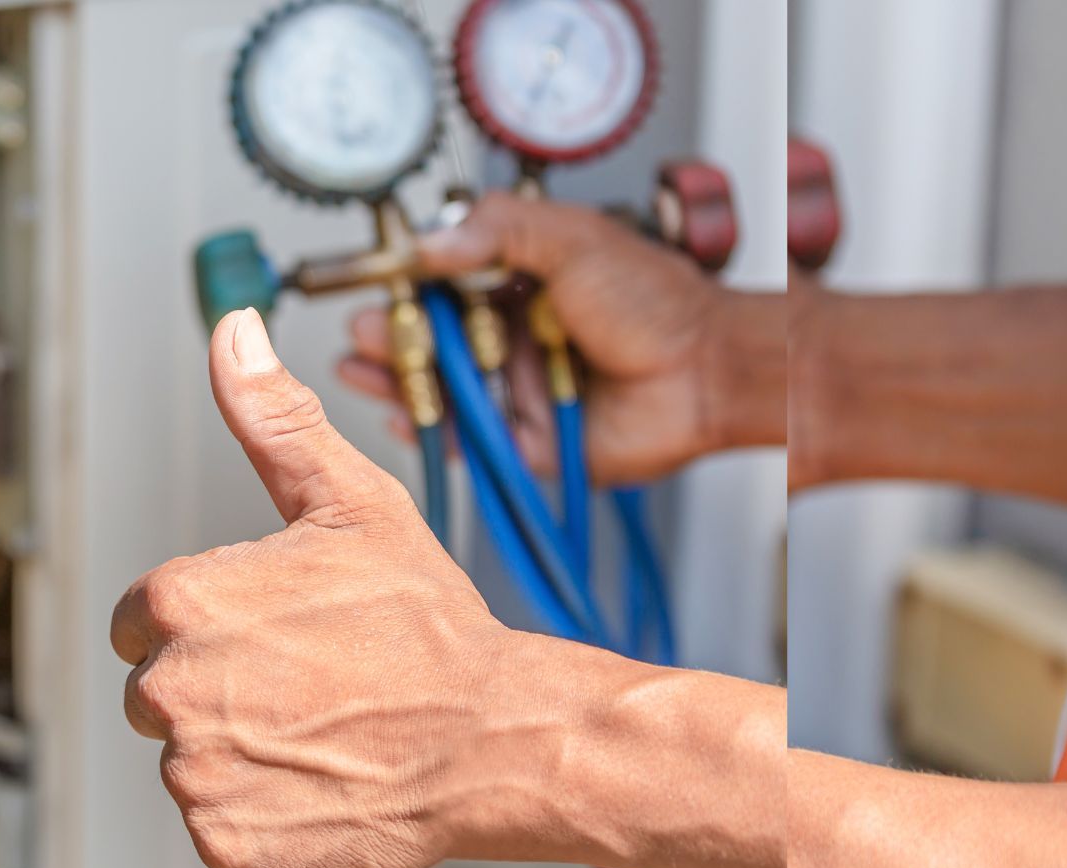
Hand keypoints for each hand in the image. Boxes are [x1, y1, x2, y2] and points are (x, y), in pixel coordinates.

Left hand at [110, 307, 570, 867]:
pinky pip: (220, 827)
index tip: (271, 633)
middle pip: (158, 693)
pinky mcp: (226, 843)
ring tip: (322, 731)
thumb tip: (233, 334)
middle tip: (308, 683)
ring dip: (242, 753)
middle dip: (218, 689)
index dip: (207, 624)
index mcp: (178, 604)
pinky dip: (262, 816)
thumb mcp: (350, 502)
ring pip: (190, 761)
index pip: (139, 622)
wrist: (494, 740)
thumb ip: (272, 419)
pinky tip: (320, 782)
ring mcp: (197, 774)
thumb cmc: (428, 627)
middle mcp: (171, 690)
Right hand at [337, 192, 734, 483]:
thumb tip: (429, 241)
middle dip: (389, 335)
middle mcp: (512, 336)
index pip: (444, 282)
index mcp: (521, 284)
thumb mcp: (571, 238)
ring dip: (395, 378)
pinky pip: (463, 438)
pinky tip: (398, 411)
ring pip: (440, 388)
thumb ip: (498, 229)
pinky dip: (428, 429)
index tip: (375, 281)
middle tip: (362, 329)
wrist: (706, 370)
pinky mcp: (522, 439)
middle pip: (431, 339)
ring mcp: (514, 389)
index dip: (406, 284)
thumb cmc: (655, 302)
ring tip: (360, 365)